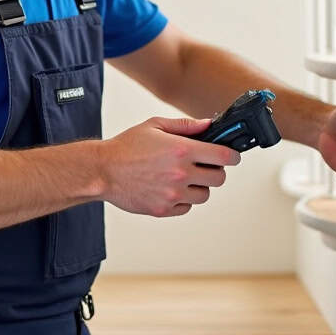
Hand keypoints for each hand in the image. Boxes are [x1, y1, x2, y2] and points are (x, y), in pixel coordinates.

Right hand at [99, 116, 241, 216]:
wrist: (102, 170)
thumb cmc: (126, 147)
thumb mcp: (155, 126)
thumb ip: (185, 126)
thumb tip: (208, 125)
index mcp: (182, 151)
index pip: (224, 156)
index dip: (233, 156)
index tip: (232, 156)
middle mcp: (181, 174)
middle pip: (219, 179)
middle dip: (216, 171)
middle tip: (206, 166)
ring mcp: (173, 194)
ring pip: (204, 195)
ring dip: (200, 186)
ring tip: (185, 178)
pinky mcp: (163, 209)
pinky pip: (186, 208)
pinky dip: (184, 200)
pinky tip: (172, 188)